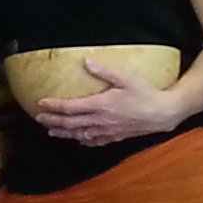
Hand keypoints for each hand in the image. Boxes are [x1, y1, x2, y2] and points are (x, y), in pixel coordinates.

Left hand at [36, 62, 181, 143]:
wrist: (164, 113)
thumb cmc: (146, 93)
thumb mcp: (126, 78)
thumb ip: (104, 72)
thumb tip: (86, 61)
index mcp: (101, 105)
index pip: (71, 107)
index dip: (54, 106)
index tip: (40, 103)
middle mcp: (101, 121)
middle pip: (71, 123)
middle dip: (53, 121)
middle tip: (38, 118)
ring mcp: (108, 131)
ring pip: (80, 134)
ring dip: (64, 132)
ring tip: (51, 131)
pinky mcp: (115, 136)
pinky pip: (95, 141)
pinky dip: (83, 140)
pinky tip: (78, 139)